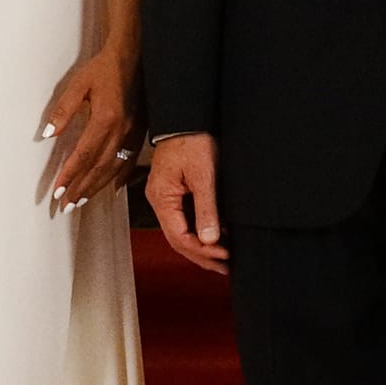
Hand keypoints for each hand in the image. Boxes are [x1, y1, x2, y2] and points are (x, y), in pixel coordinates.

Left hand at [38, 50, 133, 212]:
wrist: (134, 57)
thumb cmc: (104, 69)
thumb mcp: (78, 84)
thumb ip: (63, 110)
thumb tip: (47, 134)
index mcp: (105, 118)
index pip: (84, 155)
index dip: (70, 175)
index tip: (57, 191)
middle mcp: (121, 130)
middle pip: (99, 167)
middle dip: (81, 188)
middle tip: (66, 205)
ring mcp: (132, 133)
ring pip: (114, 168)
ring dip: (96, 187)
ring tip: (80, 200)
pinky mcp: (138, 133)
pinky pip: (128, 161)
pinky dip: (117, 178)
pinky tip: (110, 187)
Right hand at [144, 131, 226, 274]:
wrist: (186, 117)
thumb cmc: (193, 140)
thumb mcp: (204, 175)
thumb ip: (206, 209)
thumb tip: (210, 239)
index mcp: (162, 198)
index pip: (179, 236)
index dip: (203, 250)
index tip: (225, 255)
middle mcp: (159, 201)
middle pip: (178, 239)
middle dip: (202, 255)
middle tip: (225, 267)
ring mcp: (165, 197)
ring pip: (181, 231)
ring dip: (201, 246)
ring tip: (224, 258)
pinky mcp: (174, 191)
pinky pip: (184, 219)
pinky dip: (199, 231)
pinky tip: (216, 236)